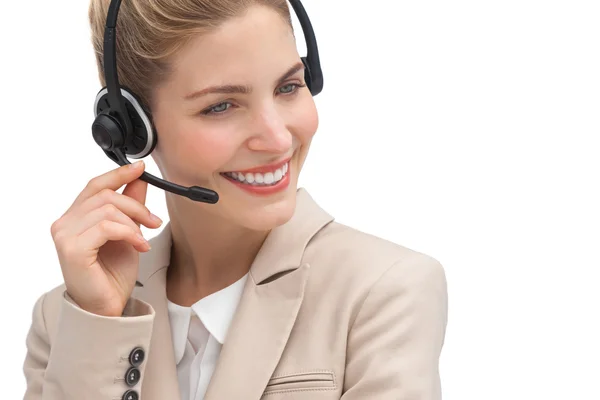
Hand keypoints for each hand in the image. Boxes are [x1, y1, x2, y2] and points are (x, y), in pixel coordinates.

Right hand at [50, 161, 162, 316]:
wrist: (107, 306)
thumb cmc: (112, 274)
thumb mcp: (128, 233)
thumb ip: (130, 206)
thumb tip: (139, 179)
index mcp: (75, 217)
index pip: (95, 185)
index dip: (118, 174)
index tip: (140, 168)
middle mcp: (65, 223)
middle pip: (105, 195)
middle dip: (136, 206)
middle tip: (154, 221)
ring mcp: (65, 235)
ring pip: (107, 210)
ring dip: (134, 223)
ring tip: (143, 239)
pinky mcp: (72, 248)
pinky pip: (106, 227)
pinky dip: (129, 234)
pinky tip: (140, 246)